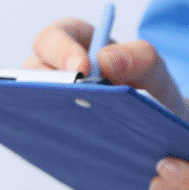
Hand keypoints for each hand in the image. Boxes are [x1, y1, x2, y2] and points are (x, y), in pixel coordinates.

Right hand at [23, 18, 188, 143]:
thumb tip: (106, 60)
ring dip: (48, 114)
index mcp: (76, 43)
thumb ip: (141, 58)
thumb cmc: (150, 91)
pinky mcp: (49, 128)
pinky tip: (77, 152)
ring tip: (75, 130)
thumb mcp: (155, 72)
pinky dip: (53, 139)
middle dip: (47, 83)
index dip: (61, 50)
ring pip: (32, 103)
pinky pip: (41, 132)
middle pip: (32, 69)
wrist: (156, 131)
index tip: (80, 69)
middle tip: (72, 101)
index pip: (54, 37)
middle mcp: (54, 70)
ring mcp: (48, 101)